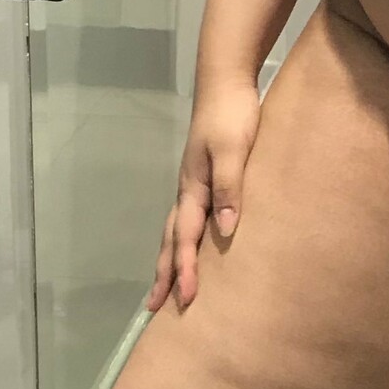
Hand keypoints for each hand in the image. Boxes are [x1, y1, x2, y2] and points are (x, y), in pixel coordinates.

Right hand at [147, 76, 261, 312]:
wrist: (227, 81)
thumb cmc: (233, 115)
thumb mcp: (234, 150)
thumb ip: (230, 187)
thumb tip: (225, 231)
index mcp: (193, 188)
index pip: (185, 238)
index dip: (186, 270)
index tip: (187, 299)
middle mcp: (188, 190)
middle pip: (171, 239)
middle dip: (163, 274)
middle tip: (154, 307)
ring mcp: (194, 183)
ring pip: (177, 230)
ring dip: (170, 259)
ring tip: (166, 284)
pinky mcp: (205, 176)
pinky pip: (191, 218)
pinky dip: (185, 239)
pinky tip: (195, 245)